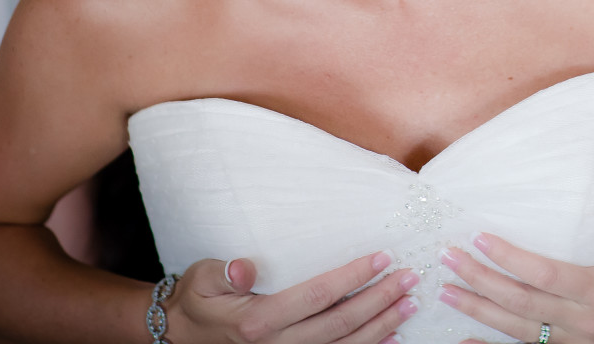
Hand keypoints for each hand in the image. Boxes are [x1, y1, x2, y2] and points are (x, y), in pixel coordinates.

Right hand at [164, 250, 418, 342]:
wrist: (183, 336)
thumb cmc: (199, 300)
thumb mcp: (202, 279)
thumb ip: (224, 272)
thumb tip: (243, 268)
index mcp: (258, 320)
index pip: (317, 295)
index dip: (353, 277)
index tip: (383, 257)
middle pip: (340, 323)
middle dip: (380, 299)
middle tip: (410, 277)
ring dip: (383, 326)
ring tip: (410, 303)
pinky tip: (393, 338)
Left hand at [438, 210, 593, 343]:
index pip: (545, 276)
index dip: (510, 258)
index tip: (480, 238)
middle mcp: (586, 322)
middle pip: (522, 304)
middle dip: (481, 281)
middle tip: (448, 259)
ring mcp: (577, 341)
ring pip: (518, 330)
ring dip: (479, 312)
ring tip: (447, 290)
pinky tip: (465, 338)